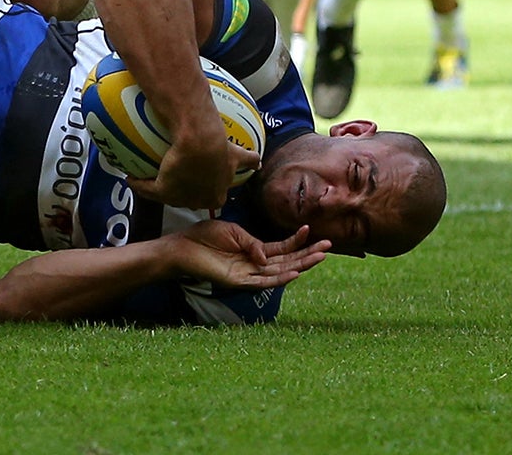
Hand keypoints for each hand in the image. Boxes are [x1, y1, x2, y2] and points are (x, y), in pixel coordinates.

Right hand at [133, 129, 256, 211]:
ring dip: (161, 187)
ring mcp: (177, 195)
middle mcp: (196, 200)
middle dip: (186, 192)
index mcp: (217, 195)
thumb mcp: (238, 155)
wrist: (201, 142)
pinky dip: (139, 184)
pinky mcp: (162, 189)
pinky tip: (132, 179)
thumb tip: (258, 162)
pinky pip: (147, 189)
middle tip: (179, 177)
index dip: (206, 189)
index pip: (211, 198)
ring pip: (167, 194)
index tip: (200, 179)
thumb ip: (249, 161)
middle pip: (189, 199)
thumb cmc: (219, 147)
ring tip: (153, 178)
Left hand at [168, 220, 329, 292]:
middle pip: (288, 261)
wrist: (183, 247)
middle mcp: (256, 264)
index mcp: (255, 250)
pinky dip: (281, 278)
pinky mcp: (240, 282)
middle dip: (308, 254)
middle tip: (328, 246)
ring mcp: (249, 274)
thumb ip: (252, 243)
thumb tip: (266, 255)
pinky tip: (295, 273)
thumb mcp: (233, 232)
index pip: (283, 248)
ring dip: (301, 266)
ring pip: (281, 272)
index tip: (310, 229)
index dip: (297, 240)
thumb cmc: (206, 237)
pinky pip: (264, 282)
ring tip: (319, 257)